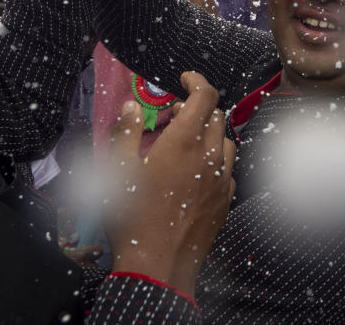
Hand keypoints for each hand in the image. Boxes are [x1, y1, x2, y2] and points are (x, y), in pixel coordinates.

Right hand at [106, 72, 236, 292]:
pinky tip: (193, 173)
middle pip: (215, 116)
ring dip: (207, 134)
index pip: (205, 96)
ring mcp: (221, 180)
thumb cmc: (133, 217)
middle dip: (196, 108)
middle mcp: (208, 157)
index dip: (196, 81)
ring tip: (183, 144)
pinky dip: (214, 160)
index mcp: (183, 142)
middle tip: (172, 117)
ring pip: (225, 141)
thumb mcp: (117, 170)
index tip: (184, 79)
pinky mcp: (224, 201)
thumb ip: (126, 132)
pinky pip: (227, 169)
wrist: (157, 266)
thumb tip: (132, 108)